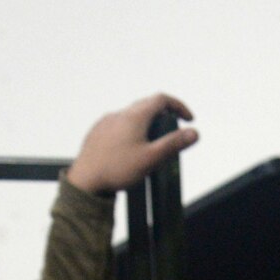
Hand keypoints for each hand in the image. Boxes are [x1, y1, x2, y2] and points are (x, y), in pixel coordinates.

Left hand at [66, 93, 197, 194]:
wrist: (85, 180)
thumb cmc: (118, 169)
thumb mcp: (151, 158)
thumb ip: (174, 144)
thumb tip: (194, 133)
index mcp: (135, 116)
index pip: (162, 99)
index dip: (178, 106)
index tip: (188, 119)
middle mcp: (120, 114)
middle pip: (146, 105)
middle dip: (163, 114)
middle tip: (173, 130)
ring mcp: (106, 121)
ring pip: (131, 115)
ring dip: (146, 122)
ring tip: (152, 142)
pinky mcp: (97, 131)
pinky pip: (118, 124)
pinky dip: (130, 130)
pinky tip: (130, 148)